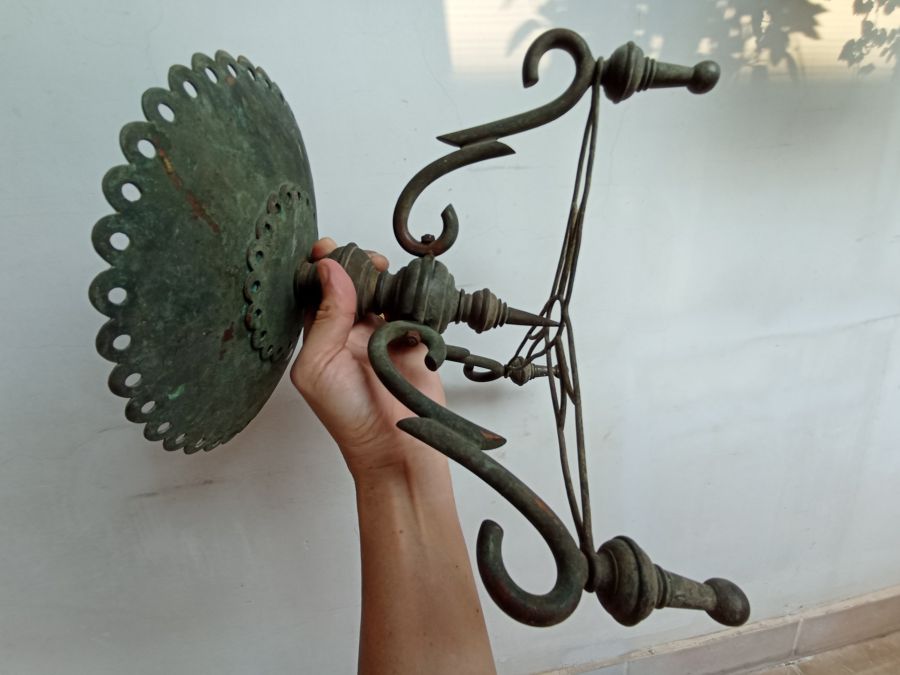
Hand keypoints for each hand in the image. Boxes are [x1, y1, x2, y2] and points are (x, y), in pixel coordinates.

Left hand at [291, 238, 446, 477]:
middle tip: (366, 260)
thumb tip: (330, 270)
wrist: (394, 447)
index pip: (316, 290)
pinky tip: (406, 292)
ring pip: (383, 291)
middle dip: (356, 263)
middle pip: (352, 283)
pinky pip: (413, 308)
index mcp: (320, 336)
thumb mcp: (318, 366)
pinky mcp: (413, 341)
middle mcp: (350, 332)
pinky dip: (411, 296)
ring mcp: (383, 335)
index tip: (327, 248)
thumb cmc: (348, 415)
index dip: (320, 266)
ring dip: (384, 277)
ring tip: (385, 272)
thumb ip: (325, 318)